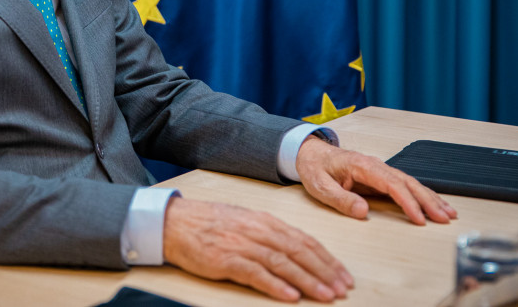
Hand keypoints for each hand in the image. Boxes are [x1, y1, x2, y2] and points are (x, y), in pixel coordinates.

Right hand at [162, 197, 353, 301]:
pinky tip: (290, 295)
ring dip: (307, 280)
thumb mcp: (245, 221)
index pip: (303, 241)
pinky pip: (255, 273)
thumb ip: (270, 235)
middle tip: (342, 289)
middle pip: (299, 251)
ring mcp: (243, 244)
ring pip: (283, 263)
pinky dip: (275, 285)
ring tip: (325, 295)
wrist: (175, 221)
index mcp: (265, 221)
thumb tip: (297, 251)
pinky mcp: (226, 259)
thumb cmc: (209, 223)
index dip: (326, 259)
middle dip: (324, 271)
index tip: (342, 275)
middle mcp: (258, 231)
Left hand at [295, 136, 457, 224]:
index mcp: (361, 165)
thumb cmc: (315, 168)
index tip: (419, 218)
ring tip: (448, 213)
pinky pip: (405, 184)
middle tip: (444, 218)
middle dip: (428, 200)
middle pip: (407, 182)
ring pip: (410, 182)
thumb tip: (363, 211)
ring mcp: (379, 169)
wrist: (310, 153)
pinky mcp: (380, 176)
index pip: (391, 184)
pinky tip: (434, 203)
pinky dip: (422, 194)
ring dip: (430, 197)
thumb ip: (341, 199)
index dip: (407, 201)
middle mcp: (375, 165)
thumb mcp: (320, 186)